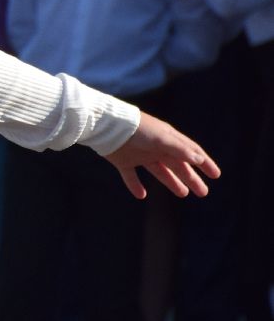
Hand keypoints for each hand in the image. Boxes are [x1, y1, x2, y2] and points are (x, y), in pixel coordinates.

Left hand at [103, 110, 219, 199]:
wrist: (105, 125)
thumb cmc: (136, 129)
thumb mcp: (161, 138)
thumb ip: (179, 149)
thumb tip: (199, 159)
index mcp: (167, 138)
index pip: (190, 151)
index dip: (204, 163)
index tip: (216, 175)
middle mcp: (155, 147)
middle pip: (177, 165)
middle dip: (191, 178)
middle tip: (203, 192)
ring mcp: (139, 154)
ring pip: (159, 171)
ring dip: (171, 182)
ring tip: (183, 194)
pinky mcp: (122, 161)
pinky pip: (130, 176)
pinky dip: (135, 186)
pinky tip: (141, 195)